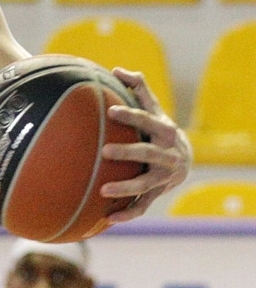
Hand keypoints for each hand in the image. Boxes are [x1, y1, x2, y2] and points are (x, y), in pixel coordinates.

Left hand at [100, 68, 191, 223]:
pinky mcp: (157, 194)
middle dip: (129, 152)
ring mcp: (164, 177)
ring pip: (146, 184)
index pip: (148, 120)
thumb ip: (138, 88)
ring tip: (103, 190)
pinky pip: (143, 205)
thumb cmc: (159, 128)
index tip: (111, 110)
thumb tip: (117, 69)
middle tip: (105, 151)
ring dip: (126, 188)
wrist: (184, 160)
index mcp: (165, 131)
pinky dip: (128, 213)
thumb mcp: (154, 108)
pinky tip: (107, 219)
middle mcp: (168, 155)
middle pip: (148, 153)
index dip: (132, 115)